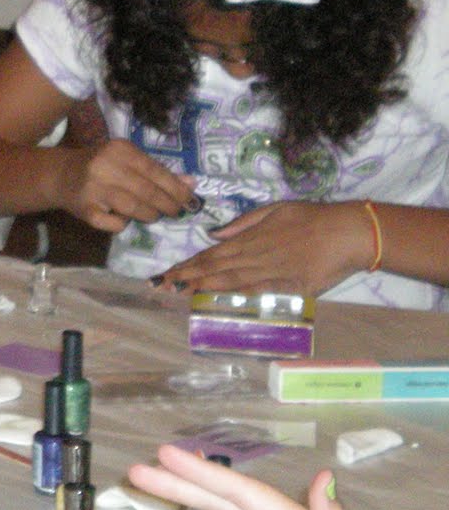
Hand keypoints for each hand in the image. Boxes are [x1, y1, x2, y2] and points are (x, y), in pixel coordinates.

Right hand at [56, 139, 194, 231]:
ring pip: (133, 208)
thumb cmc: (101, 166)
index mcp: (119, 149)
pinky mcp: (85, 210)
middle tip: (175, 211)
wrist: (61, 175)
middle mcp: (105, 166)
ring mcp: (93, 189)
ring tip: (153, 215)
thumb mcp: (128, 161)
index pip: (155, 171)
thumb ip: (157, 171)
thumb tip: (191, 184)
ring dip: (150, 215)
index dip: (176, 188)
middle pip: (147, 191)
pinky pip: (114, 224)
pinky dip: (123, 225)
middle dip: (167, 204)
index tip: (190, 199)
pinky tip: (123, 219)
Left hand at [159, 200, 371, 295]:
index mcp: (251, 237)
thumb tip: (214, 233)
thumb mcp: (274, 209)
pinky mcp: (291, 286)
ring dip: (205, 287)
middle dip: (188, 277)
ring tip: (181, 292)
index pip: (212, 253)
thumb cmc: (311, 217)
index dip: (189, 264)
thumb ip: (243, 223)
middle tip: (162, 285)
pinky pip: (259, 291)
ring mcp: (272, 272)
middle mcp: (256, 255)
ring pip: (232, 280)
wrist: (347, 232)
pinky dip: (238, 295)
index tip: (169, 271)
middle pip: (216, 268)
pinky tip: (220, 300)